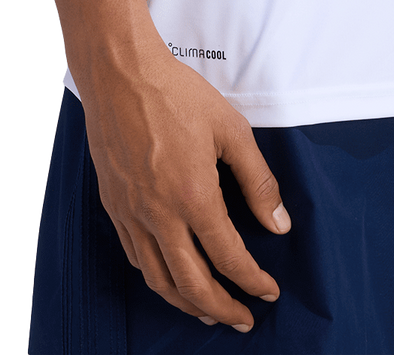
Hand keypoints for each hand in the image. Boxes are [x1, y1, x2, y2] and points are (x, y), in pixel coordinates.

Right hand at [79, 34, 290, 331]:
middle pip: (191, 283)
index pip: (228, 256)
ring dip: (187, 303)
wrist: (120, 75)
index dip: (252, 281)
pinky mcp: (113, 206)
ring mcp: (132, 213)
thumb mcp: (230, 129)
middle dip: (221, 308)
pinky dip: (156, 278)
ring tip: (209, 312)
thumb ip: (258, 180)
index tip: (268, 291)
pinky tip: (170, 277)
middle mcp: (159, 214)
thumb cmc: (176, 95)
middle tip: (242, 319)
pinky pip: (135, 258)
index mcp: (193, 195)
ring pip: (158, 279)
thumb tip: (279, 222)